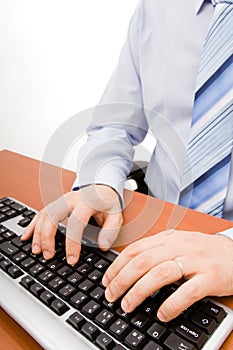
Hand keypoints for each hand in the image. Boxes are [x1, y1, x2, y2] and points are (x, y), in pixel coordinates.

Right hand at [21, 185, 122, 264]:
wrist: (102, 187)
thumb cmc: (107, 203)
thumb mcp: (116, 215)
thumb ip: (110, 230)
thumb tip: (103, 246)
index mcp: (86, 203)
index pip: (76, 223)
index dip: (72, 242)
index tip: (71, 259)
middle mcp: (71, 200)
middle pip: (53, 216)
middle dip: (48, 237)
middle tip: (48, 256)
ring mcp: (61, 200)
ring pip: (44, 215)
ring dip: (38, 233)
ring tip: (36, 251)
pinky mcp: (56, 203)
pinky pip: (41, 213)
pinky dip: (32, 225)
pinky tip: (26, 236)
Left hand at [102, 230, 232, 321]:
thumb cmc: (205, 251)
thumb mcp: (179, 243)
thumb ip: (158, 250)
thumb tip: (131, 266)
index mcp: (169, 238)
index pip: (136, 249)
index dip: (118, 265)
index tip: (107, 279)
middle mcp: (180, 246)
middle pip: (143, 261)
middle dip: (122, 279)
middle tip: (111, 295)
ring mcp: (195, 260)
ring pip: (160, 273)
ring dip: (139, 291)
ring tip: (128, 305)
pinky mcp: (210, 277)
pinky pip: (187, 291)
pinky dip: (171, 304)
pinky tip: (161, 314)